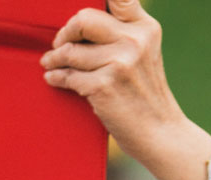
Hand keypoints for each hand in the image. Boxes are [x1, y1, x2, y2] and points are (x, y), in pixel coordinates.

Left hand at [40, 0, 189, 160]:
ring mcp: (119, 63)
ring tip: (50, 62)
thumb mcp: (145, 53)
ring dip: (54, 58)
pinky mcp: (104, 86)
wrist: (160, 134)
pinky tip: (53, 77)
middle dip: (65, 32)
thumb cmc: (146, 95)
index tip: (80, 15)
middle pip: (83, 19)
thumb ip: (123, 32)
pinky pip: (68, 75)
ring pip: (70, 51)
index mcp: (145, 27)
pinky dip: (56, 77)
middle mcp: (134, 41)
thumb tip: (82, 20)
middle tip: (59, 43)